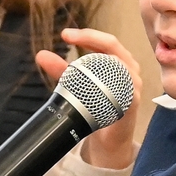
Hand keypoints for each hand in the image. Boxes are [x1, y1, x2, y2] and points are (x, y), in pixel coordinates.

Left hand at [36, 28, 146, 170]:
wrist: (108, 141)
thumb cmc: (97, 109)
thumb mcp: (76, 87)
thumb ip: (62, 71)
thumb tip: (41, 55)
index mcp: (119, 62)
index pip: (106, 41)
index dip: (87, 34)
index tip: (65, 34)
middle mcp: (130, 71)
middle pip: (113, 46)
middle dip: (90, 38)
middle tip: (66, 36)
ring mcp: (134, 87)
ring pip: (120, 65)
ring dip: (97, 60)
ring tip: (73, 62)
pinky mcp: (132, 104)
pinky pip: (125, 91)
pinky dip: (110, 87)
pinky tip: (95, 85)